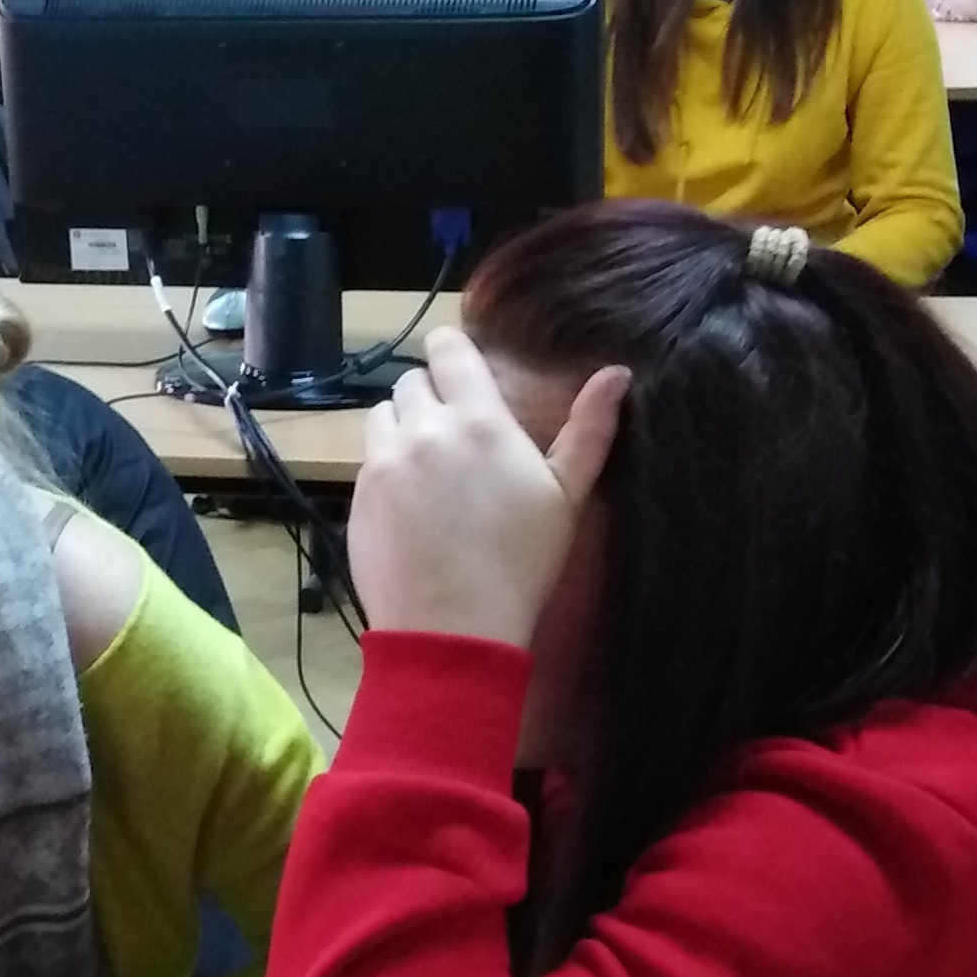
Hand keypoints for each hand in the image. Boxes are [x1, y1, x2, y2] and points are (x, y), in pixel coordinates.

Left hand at [346, 328, 625, 649]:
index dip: (450, 350)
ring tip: (427, 465)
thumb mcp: (567, 496)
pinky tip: (408, 501)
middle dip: (431, 396)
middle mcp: (426, 428)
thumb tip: (617, 373)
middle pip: (413, 381)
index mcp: (480, 420)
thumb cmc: (521, 563)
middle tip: (453, 434)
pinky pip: (368, 457)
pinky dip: (385, 465)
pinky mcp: (359, 492)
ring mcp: (386, 460)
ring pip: (384, 414)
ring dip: (402, 426)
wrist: (453, 628)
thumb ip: (590, 429)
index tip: (458, 365)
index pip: (448, 349)